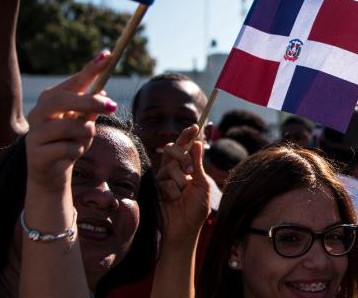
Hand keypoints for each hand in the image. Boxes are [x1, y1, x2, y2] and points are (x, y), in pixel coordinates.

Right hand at [24, 52, 114, 192]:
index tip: (108, 55)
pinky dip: (77, 152)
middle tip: (113, 106)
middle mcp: (39, 112)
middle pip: (64, 99)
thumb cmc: (69, 143)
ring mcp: (34, 132)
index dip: (90, 68)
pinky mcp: (36, 153)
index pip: (73, 81)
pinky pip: (68, 148)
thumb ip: (92, 109)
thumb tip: (103, 94)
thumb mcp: (85, 124)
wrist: (50, 174)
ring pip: (69, 126)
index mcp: (52, 100)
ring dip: (85, 134)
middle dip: (90, 102)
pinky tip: (69, 156)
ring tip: (83, 142)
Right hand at [157, 125, 210, 242]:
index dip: (187, 136)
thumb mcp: (202, 185)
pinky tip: (173, 202)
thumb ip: (198, 164)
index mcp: (186, 167)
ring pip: (170, 167)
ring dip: (181, 182)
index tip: (194, 127)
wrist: (185, 231)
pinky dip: (173, 193)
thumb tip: (198, 142)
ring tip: (182, 196)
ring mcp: (162, 178)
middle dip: (183, 157)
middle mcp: (172, 170)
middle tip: (191, 172)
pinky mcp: (154, 188)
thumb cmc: (196, 210)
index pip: (184, 147)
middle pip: (173, 149)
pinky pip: (165, 182)